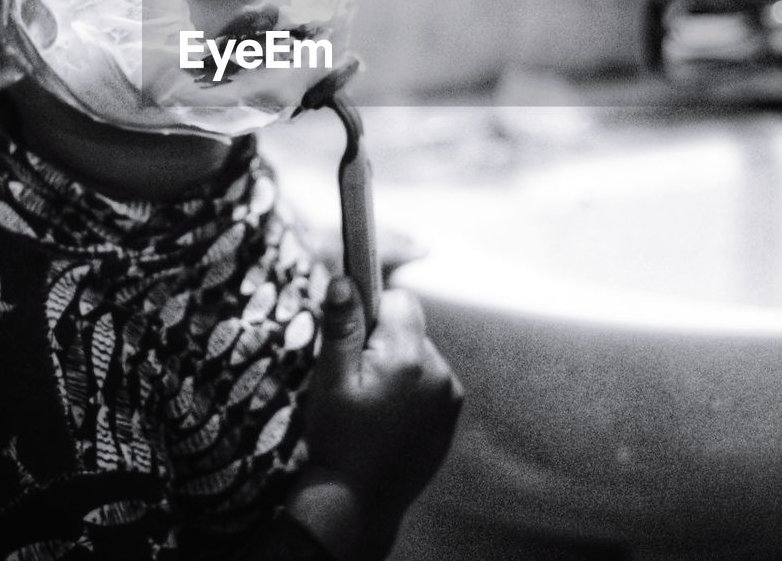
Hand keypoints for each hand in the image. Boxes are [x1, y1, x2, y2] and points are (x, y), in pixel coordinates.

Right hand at [292, 276, 462, 557]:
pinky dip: (411, 389)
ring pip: (419, 354)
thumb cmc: (339, 439)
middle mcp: (439, 371)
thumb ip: (341, 327)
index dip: (372, 312)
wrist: (359, 501)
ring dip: (398, 366)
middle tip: (357, 380)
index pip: (400, 300)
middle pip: (410, 328)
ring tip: (372, 404)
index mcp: (409, 358)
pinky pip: (430, 380)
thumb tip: (345, 280)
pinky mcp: (451, 413)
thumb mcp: (330, 380)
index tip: (354, 340)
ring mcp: (449, 395)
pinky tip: (388, 417)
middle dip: (383, 341)